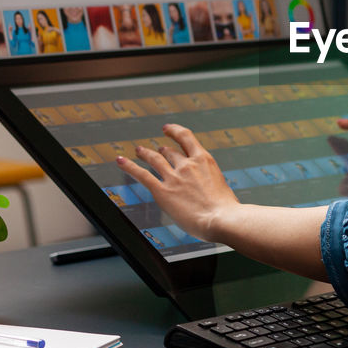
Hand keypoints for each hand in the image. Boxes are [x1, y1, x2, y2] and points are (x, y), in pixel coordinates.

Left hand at [115, 123, 236, 242]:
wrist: (222, 218)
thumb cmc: (227, 209)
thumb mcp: (222, 187)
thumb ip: (211, 184)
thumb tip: (210, 192)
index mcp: (204, 160)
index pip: (187, 138)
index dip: (175, 131)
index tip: (167, 129)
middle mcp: (188, 165)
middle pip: (170, 152)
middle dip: (162, 150)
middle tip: (157, 150)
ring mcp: (174, 177)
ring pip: (154, 159)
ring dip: (145, 153)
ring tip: (139, 150)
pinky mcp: (162, 191)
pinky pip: (142, 175)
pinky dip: (129, 166)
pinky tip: (121, 161)